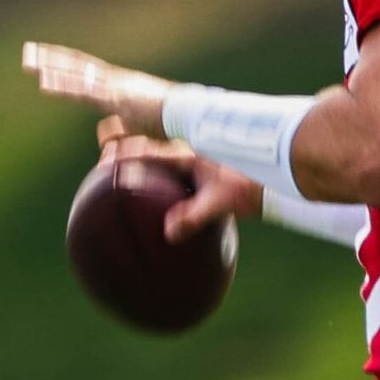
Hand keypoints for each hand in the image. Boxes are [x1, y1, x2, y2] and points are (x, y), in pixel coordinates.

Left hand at [23, 41, 172, 139]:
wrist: (195, 119)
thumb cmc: (178, 127)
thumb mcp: (144, 129)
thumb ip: (123, 131)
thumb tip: (105, 135)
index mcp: (124, 86)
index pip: (91, 72)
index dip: (69, 66)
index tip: (48, 61)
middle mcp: (118, 81)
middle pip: (80, 66)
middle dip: (52, 58)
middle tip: (28, 51)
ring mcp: (118, 87)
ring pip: (78, 73)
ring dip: (50, 65)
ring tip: (27, 59)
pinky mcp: (118, 98)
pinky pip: (86, 91)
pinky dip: (64, 86)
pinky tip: (43, 82)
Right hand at [94, 115, 262, 242]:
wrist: (278, 182)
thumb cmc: (251, 188)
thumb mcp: (222, 202)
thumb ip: (194, 215)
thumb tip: (169, 232)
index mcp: (187, 157)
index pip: (145, 153)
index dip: (122, 155)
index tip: (103, 160)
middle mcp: (187, 157)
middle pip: (144, 148)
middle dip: (121, 146)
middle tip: (102, 150)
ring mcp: (192, 167)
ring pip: (155, 159)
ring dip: (136, 160)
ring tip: (113, 168)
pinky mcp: (199, 177)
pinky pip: (168, 176)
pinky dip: (153, 180)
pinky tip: (148, 200)